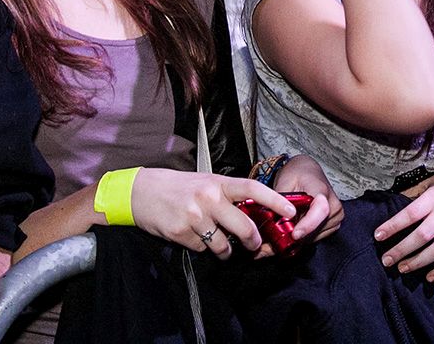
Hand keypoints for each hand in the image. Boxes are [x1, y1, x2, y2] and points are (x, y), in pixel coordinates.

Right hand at [130, 169, 297, 259]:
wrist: (141, 192)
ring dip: (226, 251)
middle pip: (244, 226)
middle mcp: (208, 198)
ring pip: (223, 245)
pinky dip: (202, 248)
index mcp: (218, 183)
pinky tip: (194, 237)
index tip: (291, 211)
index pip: (253, 189)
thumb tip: (253, 215)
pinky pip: (202, 249)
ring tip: (220, 245)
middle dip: (253, 241)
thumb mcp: (206, 183)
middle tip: (255, 245)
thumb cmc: (179, 187)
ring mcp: (194, 216)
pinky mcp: (181, 232)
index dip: (275, 201)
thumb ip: (228, 196)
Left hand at [269, 155, 343, 246]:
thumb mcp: (284, 183)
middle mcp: (334, 204)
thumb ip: (280, 203)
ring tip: (288, 225)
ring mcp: (336, 215)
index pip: (321, 210)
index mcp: (322, 190)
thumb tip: (277, 221)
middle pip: (315, 228)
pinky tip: (297, 226)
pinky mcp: (335, 223)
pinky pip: (317, 237)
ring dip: (300, 236)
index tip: (295, 234)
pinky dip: (305, 236)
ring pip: (315, 236)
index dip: (308, 225)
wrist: (308, 171)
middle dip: (296, 233)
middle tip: (279, 232)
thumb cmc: (297, 175)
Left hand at [373, 162, 433, 281]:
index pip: (410, 214)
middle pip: (422, 236)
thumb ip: (416, 191)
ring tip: (402, 268)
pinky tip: (429, 276)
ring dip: (418, 262)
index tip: (378, 235)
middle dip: (402, 250)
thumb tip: (396, 199)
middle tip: (386, 259)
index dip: (393, 226)